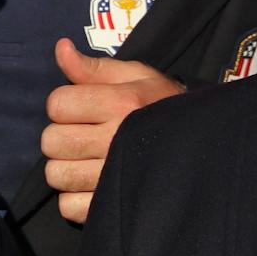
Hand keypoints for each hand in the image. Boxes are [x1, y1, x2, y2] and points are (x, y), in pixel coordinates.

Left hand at [42, 39, 183, 223]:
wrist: (204, 143)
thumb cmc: (162, 106)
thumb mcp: (135, 77)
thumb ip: (93, 67)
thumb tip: (60, 47)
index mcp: (120, 104)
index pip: (57, 104)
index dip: (63, 104)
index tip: (81, 108)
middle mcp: (116, 141)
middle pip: (52, 142)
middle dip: (61, 135)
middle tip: (83, 135)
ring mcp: (115, 178)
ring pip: (57, 175)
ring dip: (66, 167)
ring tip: (87, 160)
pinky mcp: (113, 207)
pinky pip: (69, 207)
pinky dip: (75, 198)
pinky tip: (92, 185)